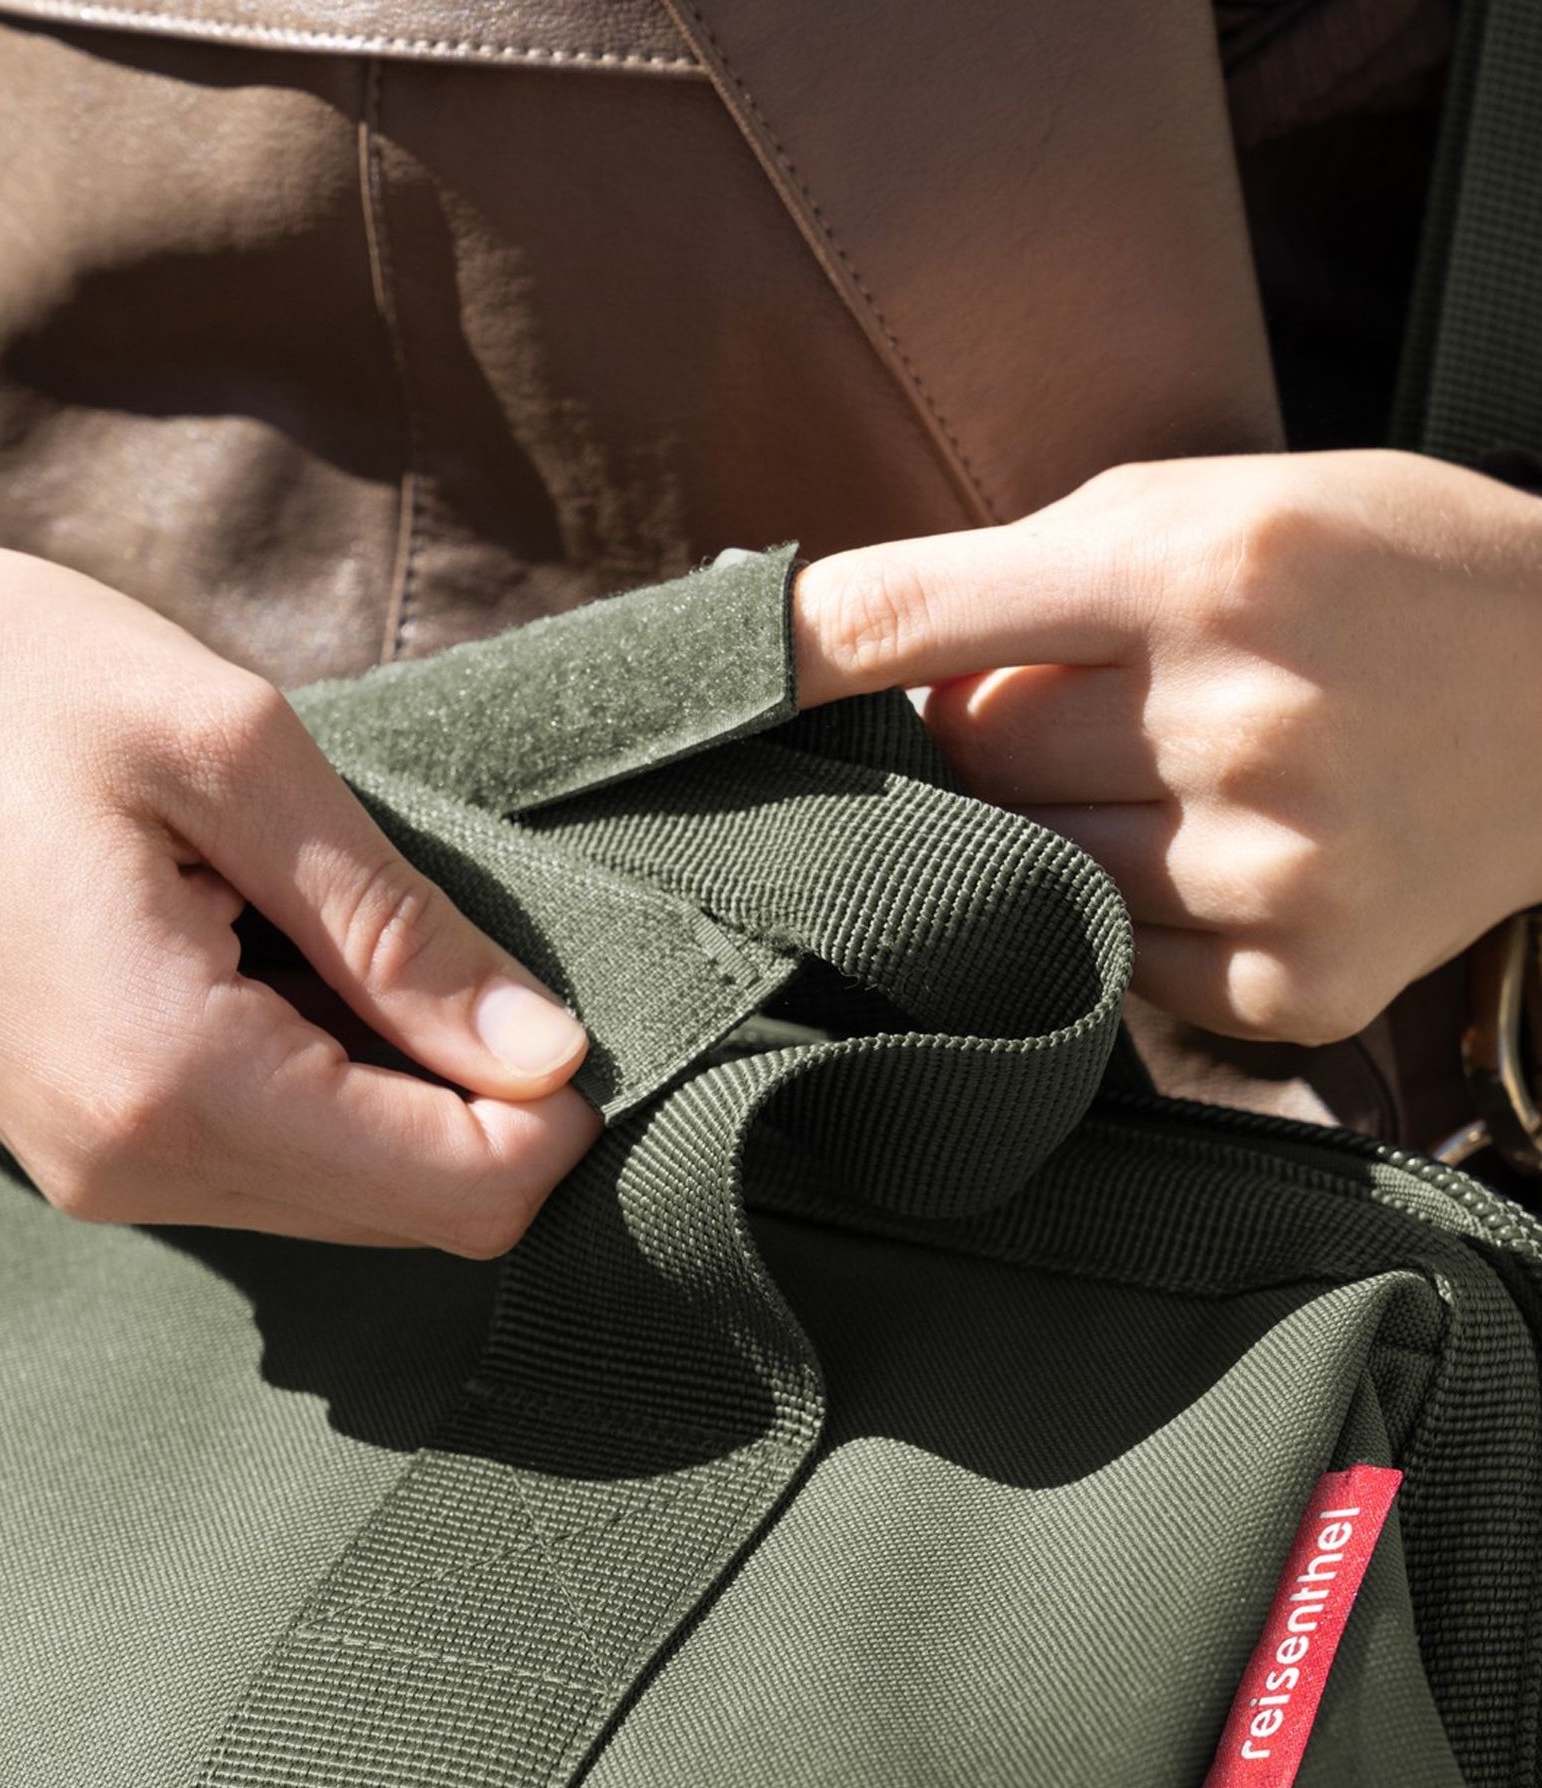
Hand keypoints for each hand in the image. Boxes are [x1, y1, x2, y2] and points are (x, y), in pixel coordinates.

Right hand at [0, 511, 597, 1253]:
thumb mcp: (231, 757)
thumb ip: (399, 929)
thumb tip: (545, 1054)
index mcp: (175, 1079)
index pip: (456, 1192)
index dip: (550, 1110)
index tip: (552, 989)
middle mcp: (136, 1169)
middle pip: (415, 1216)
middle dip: (487, 1102)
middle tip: (457, 939)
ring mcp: (103, 1170)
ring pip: (348, 1199)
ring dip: (404, 1086)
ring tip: (345, 924)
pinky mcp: (88, 1142)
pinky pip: (271, 1163)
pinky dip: (330, 1082)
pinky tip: (286, 955)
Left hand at [793, 449, 1541, 1044]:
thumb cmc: (1382, 573)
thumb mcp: (1220, 508)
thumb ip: (1031, 573)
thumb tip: (846, 654)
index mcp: (1206, 572)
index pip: (916, 618)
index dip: (787, 654)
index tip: (700, 685)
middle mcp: (1238, 725)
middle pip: (964, 758)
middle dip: (971, 735)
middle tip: (1058, 705)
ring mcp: (1268, 873)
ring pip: (1022, 870)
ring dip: (1039, 828)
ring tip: (1149, 774)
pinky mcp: (1287, 982)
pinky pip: (1101, 961)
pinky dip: (1112, 913)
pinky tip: (1204, 852)